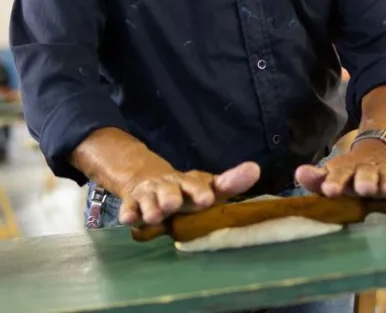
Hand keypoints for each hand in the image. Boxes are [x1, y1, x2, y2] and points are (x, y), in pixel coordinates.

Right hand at [118, 161, 259, 225]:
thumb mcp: (206, 186)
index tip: (207, 198)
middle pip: (170, 191)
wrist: (145, 179)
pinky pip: (129, 208)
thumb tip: (256, 168)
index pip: (197, 185)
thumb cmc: (184, 190)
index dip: (200, 191)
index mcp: (189, 183)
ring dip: (151, 207)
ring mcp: (150, 195)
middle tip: (173, 203)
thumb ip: (230, 182)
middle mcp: (169, 187)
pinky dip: (129, 213)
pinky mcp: (133, 203)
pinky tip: (129, 218)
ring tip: (155, 215)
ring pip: (149, 201)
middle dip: (171, 197)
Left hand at [295, 139, 385, 199]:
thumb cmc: (351, 172)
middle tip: (363, 188)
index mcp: (346, 169)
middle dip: (364, 181)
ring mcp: (385, 172)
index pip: (337, 174)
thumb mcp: (334, 173)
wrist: (381, 148)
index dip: (333, 182)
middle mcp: (365, 170)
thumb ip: (317, 178)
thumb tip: (298, 173)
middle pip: (364, 175)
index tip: (329, 190)